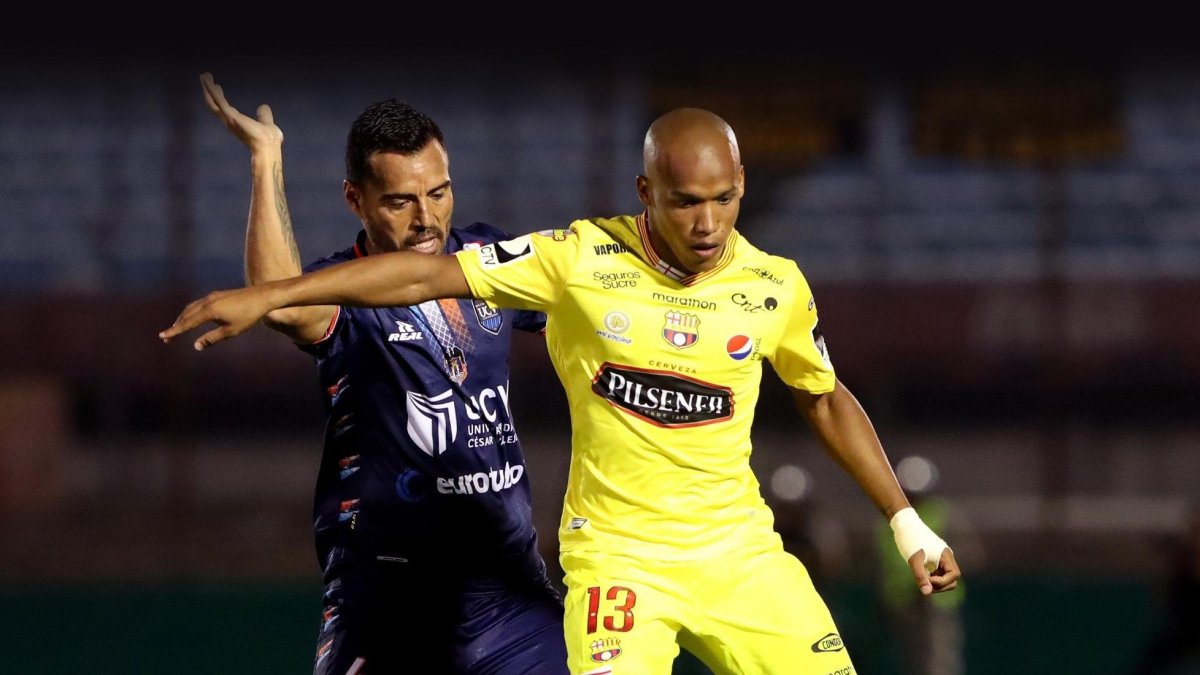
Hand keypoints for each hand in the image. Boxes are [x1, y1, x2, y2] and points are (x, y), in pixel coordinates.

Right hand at [158, 286, 274, 350]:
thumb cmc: (249, 315)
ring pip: (192, 308)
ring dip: (183, 318)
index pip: (187, 323)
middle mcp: (207, 301)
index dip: (174, 331)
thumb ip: (212, 338)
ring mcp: (212, 296)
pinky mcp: (218, 295)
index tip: (162, 337)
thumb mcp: (231, 331)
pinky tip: (194, 317)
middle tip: (167, 338)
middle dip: (176, 326)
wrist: (263, 296)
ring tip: (178, 328)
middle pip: (186, 315)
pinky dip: (192, 311)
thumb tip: (196, 346)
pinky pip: (199, 304)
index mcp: (209, 311)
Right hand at [199, 72, 282, 151]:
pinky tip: (210, 82)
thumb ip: (264, 115)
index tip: (217, 87)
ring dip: (207, 89)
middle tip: (205, 78)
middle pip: (214, 105)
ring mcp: (229, 119)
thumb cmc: (268, 139)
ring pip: (213, 102)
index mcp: (238, 123)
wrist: (268, 146)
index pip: (225, 109)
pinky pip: (219, 102)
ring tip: (204, 75)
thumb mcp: (266, 122)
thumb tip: (264, 106)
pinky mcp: (231, 117)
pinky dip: (213, 91)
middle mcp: (230, 121)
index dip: (220, 98)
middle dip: (209, 92)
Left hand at [909, 546, 960, 595]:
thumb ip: (921, 576)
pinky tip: (920, 574)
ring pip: (944, 577)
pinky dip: (931, 577)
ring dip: (935, 582)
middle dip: (939, 585)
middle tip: (924, 582)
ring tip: (921, 577)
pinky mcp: (934, 558)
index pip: (954, 575)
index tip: (927, 579)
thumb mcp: (914, 560)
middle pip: (952, 579)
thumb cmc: (910, 541)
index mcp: (946, 555)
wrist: (904, 525)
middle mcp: (946, 557)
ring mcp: (941, 558)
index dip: (942, 582)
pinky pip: (937, 572)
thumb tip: (927, 592)